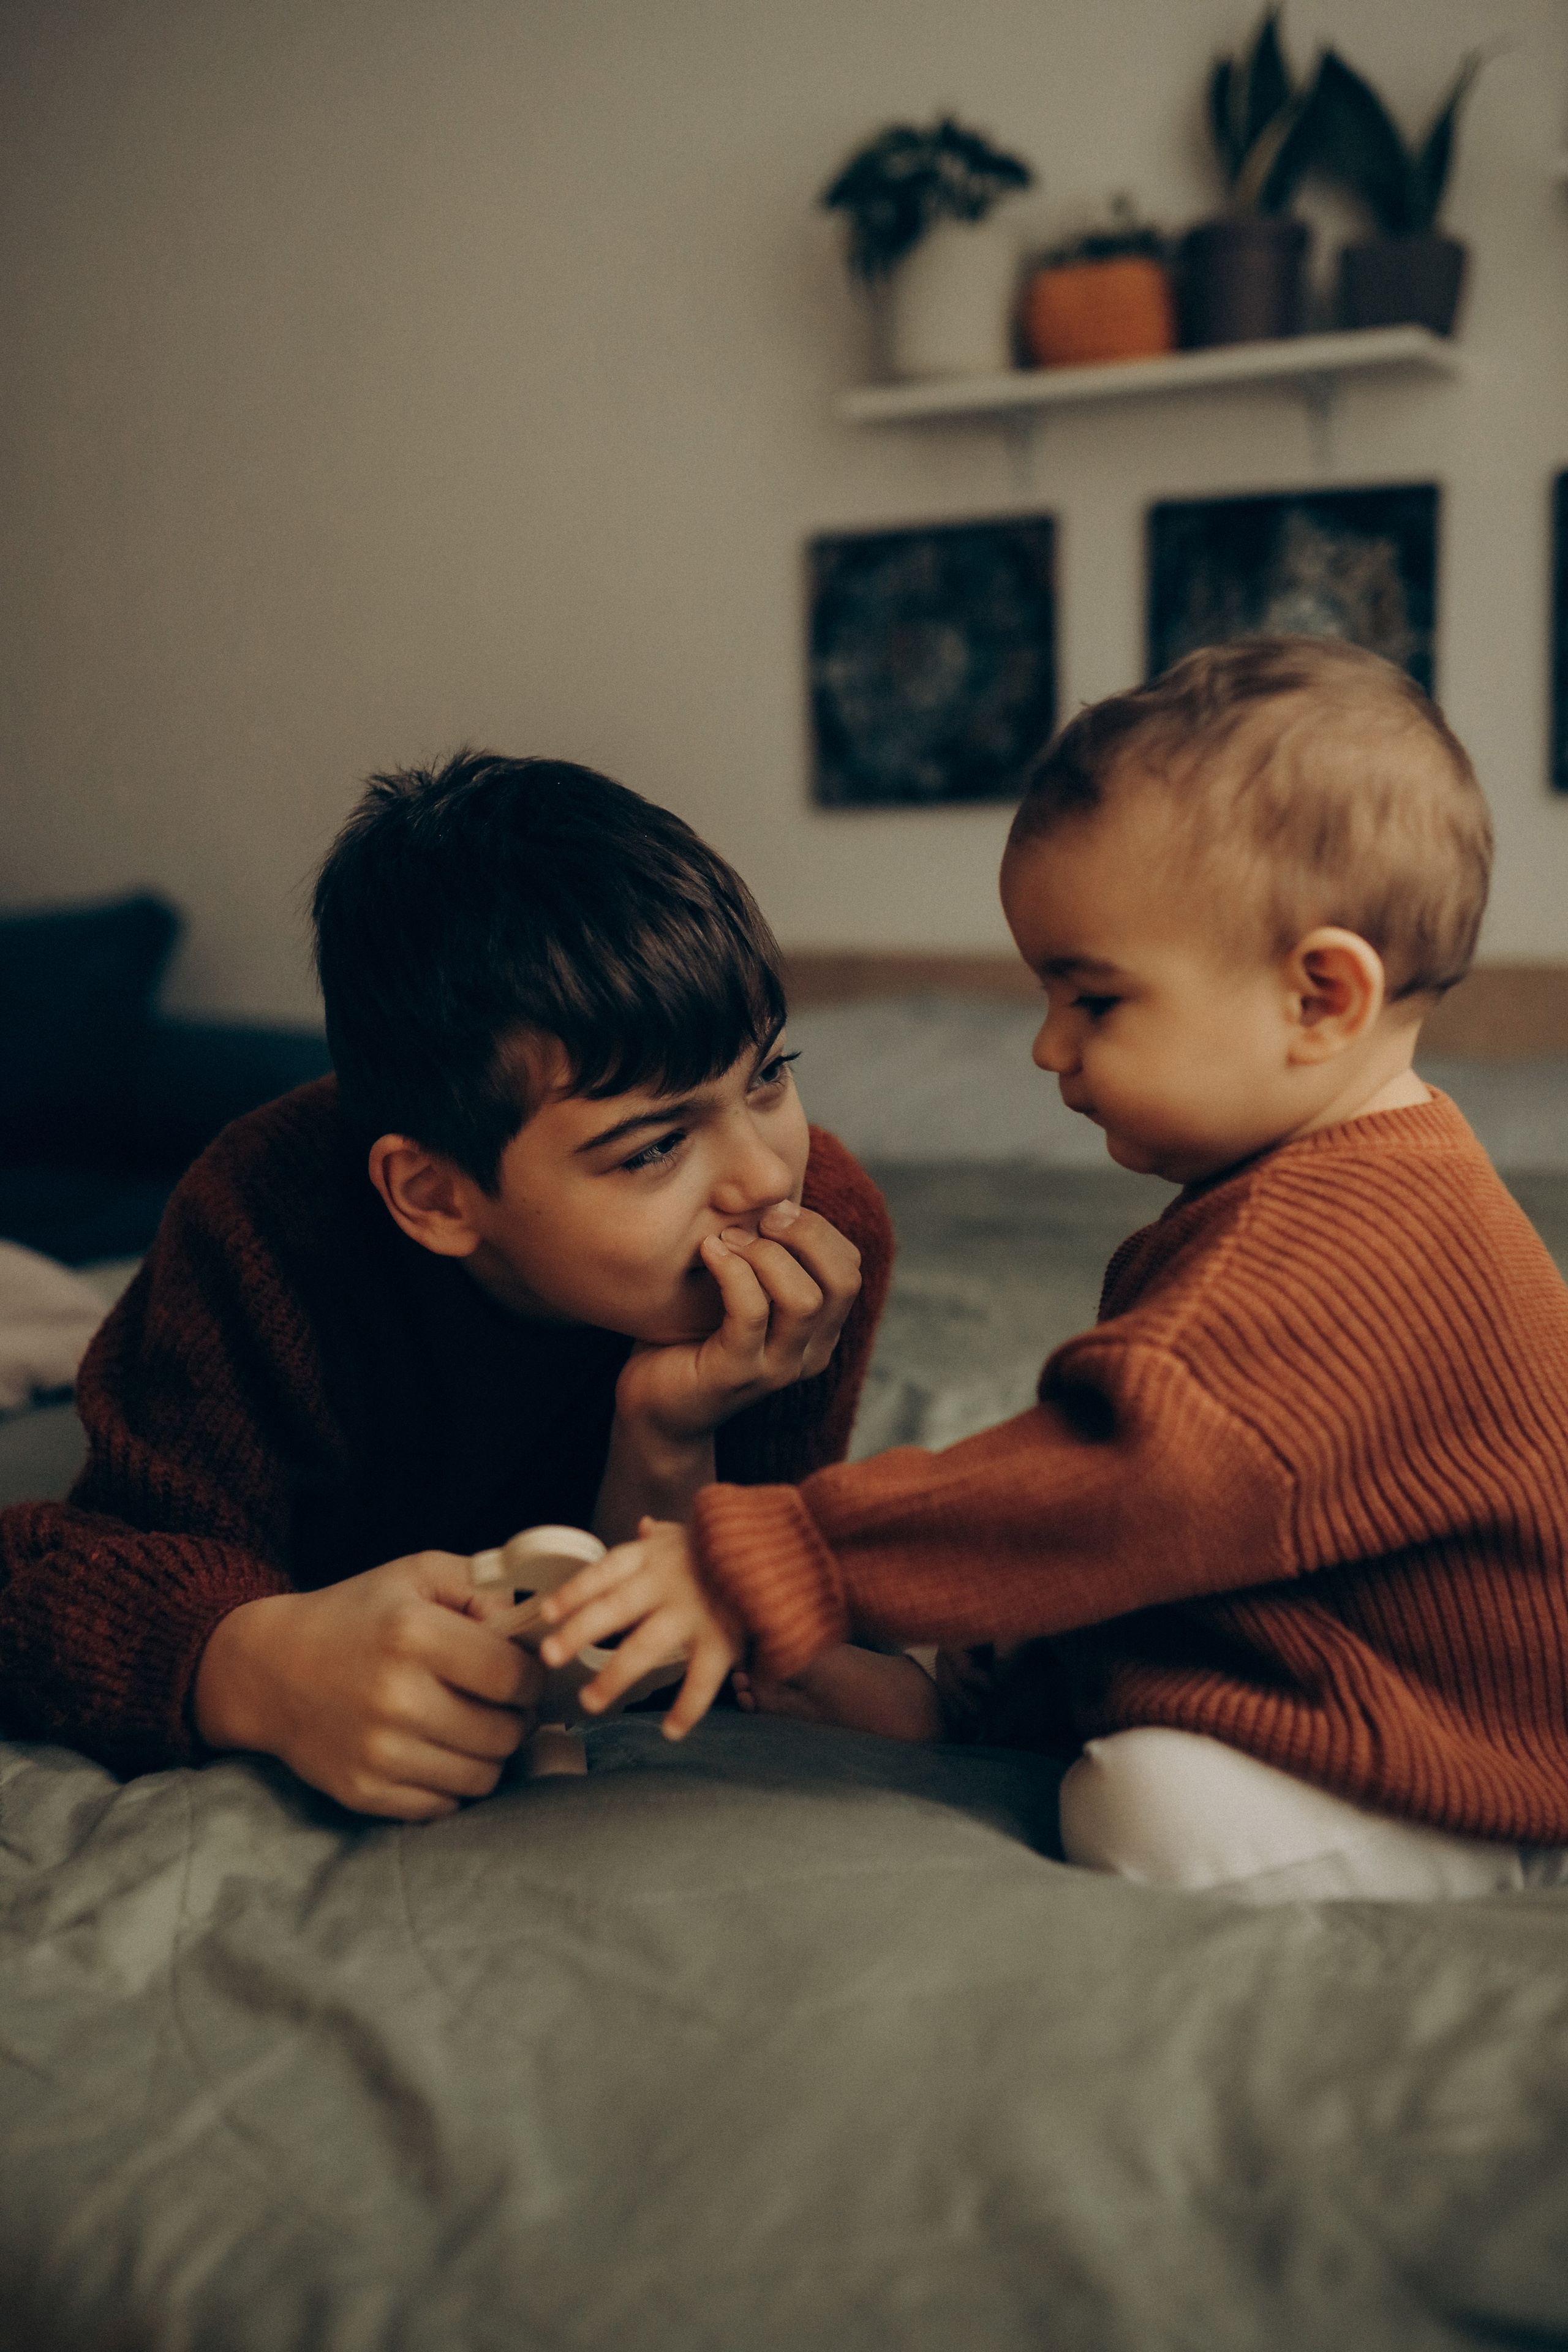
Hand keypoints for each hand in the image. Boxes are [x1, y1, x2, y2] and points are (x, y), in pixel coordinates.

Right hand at [193, 1553, 543, 1819]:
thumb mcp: (416, 1574)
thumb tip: (532, 1623)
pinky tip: (435, 1751)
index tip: (521, 1674)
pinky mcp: (364, 1792)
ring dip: (488, 1754)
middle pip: (504, 1733)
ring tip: (469, 1725)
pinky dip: (451, 1783)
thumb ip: (482, 1585)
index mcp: (414, 1636)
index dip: (532, 1679)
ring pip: (482, 1777)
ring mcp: (378, 1753)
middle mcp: (396, 1698)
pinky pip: (444, 1805)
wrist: (268, 1669)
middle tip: (499, 1703)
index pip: (514, 1678)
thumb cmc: (353, 1617)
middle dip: (514, 1718)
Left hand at [538, 1517, 741, 1739]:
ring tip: (590, 1701)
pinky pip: (700, 1679)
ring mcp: (694, 1613)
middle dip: (579, 1632)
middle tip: (549, 1656)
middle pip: (613, 1608)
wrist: (787, 1548)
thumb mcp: (695, 1531)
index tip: (546, 1613)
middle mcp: (668, 1583)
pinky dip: (687, 1708)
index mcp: (655, 1556)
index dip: (574, 1591)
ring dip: (614, 1676)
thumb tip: (643, 1525)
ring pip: (645, 1647)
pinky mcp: (724, 1639)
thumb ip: (664, 1534)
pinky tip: (669, 1730)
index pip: (605, 1571)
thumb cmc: (735, 1543)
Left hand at [616, 1202, 860, 1450]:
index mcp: (818, 1331)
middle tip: (759, 1219)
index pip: (850, 1268)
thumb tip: (767, 1190)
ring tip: (726, 1239)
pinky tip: (708, 1253)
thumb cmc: (691, 1336)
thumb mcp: (739, 1290)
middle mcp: (809, 1353)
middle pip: (842, 1281)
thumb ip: (762, 1255)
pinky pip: (751, 1312)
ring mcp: (776, 1368)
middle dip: (804, 1235)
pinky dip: (732, 1271)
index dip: (819, 1229)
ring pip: (804, 1299)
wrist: (654, 1405)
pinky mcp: (737, 1375)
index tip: (772, 1211)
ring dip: (765, 1255)